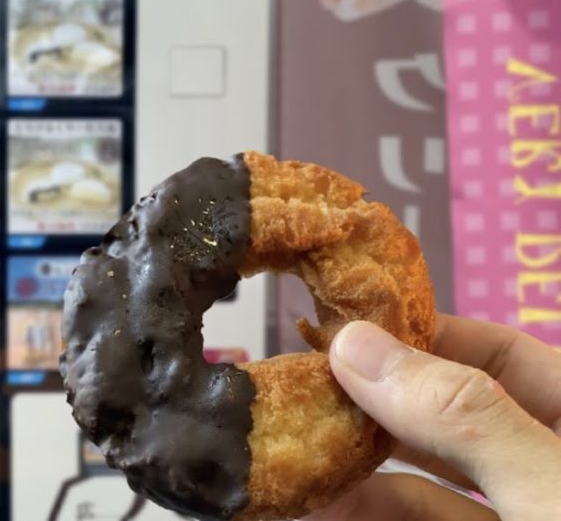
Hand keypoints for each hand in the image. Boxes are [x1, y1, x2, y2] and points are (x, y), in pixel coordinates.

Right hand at [305, 314, 560, 520]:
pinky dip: (368, 507)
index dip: (423, 333)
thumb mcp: (546, 488)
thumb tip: (356, 344)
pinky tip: (320, 501)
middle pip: (452, 411)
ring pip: (430, 472)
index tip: (342, 328)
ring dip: (359, 458)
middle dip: (376, 396)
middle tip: (303, 383)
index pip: (501, 354)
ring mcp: (516, 512)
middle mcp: (544, 463)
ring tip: (294, 438)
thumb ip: (460, 416)